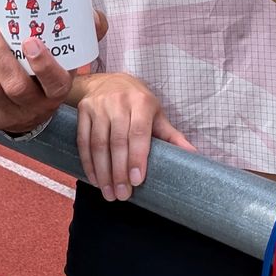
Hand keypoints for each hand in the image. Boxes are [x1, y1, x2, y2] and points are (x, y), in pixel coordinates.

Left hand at [0, 25, 72, 134]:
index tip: (30, 41)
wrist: (29, 107)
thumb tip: (63, 16)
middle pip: (15, 86)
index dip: (43, 63)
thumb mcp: (58, 62)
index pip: (54, 83)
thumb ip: (58, 42)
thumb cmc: (42, 75)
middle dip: (0, 56)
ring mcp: (12, 116)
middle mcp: (36, 108)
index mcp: (57, 92)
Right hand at [75, 73, 194, 199]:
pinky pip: (83, 140)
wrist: (108, 80)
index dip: (137, 157)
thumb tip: (193, 155)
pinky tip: (93, 178)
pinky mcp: (83, 110)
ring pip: (98, 143)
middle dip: (119, 171)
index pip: (138, 133)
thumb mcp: (156, 113)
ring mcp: (98, 105)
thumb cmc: (137, 101)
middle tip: (122, 195)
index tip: (137, 180)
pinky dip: (88, 162)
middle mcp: (118, 102)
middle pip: (117, 141)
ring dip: (102, 171)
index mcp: (141, 102)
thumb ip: (171, 135)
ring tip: (108, 192)